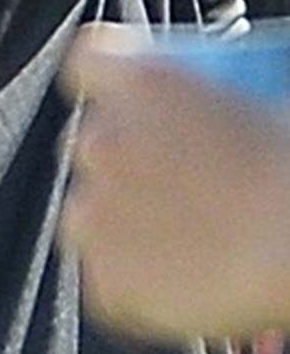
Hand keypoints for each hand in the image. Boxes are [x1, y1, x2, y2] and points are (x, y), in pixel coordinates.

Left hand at [61, 27, 289, 340]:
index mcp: (142, 80)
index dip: (111, 81)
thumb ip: (222, 100)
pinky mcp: (107, 277)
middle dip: (123, 164)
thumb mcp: (267, 101)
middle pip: (89, 145)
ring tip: (191, 247)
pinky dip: (139, 292)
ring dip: (122, 229)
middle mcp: (101, 140)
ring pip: (86, 217)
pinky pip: (109, 285)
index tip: (136, 102)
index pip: (91, 60)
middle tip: (183, 188)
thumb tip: (227, 114)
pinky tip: (189, 292)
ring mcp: (94, 211)